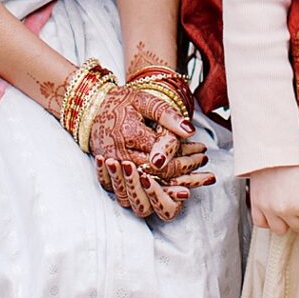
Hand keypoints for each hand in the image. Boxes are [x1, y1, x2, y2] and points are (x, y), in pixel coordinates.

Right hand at [86, 83, 199, 221]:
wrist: (93, 109)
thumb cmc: (121, 102)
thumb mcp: (145, 100)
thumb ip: (167, 114)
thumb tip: (190, 130)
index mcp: (130, 137)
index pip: (165, 160)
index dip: (187, 161)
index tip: (203, 155)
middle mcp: (121, 158)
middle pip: (158, 179)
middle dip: (185, 178)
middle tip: (206, 173)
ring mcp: (115, 171)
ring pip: (144, 194)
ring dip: (169, 192)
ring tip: (191, 189)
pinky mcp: (111, 177)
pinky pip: (131, 196)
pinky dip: (150, 197)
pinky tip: (168, 194)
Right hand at [247, 164, 298, 235]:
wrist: (270, 148)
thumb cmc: (292, 159)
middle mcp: (285, 210)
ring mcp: (268, 209)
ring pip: (280, 230)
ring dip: (286, 223)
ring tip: (288, 211)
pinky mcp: (256, 205)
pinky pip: (261, 223)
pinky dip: (267, 220)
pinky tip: (273, 212)